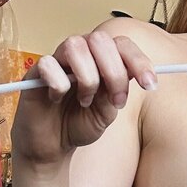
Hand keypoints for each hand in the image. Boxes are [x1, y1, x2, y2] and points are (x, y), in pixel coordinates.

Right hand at [11, 25, 156, 166]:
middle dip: (114, 71)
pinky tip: (58, 99)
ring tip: (85, 101)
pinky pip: (49, 64)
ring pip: (75, 46)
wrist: (53, 146)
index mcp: (102, 61)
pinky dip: (59, 85)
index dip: (139, 61)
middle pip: (100, 40)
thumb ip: (116, 91)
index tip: (150, 85)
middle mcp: (81, 55)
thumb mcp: (107, 113)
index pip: (122, 44)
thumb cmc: (79, 124)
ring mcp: (58, 60)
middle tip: (115, 100)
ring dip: (87, 77)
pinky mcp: (36, 71)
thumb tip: (131, 74)